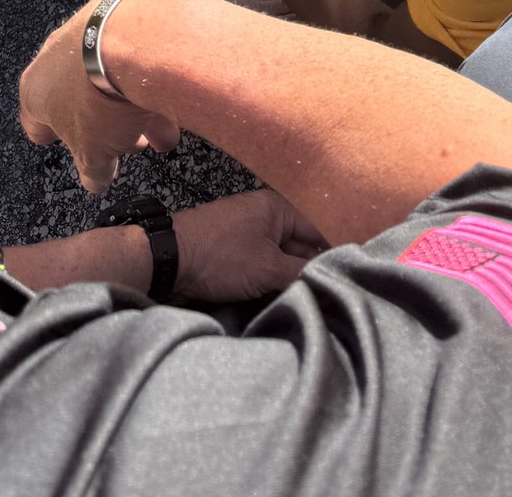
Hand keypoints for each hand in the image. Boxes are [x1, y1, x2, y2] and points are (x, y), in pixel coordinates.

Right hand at [20, 1, 180, 193]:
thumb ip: (93, 171)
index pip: (37, 123)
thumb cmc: (99, 95)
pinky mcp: (115, 15)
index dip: (57, 139)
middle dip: (106, 126)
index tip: (73, 149)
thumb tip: (95, 182)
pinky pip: (129, 55)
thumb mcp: (94, 152)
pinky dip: (146, 78)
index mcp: (35, 92)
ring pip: (107, 79)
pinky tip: (171, 101)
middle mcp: (53, 58)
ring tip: (163, 131)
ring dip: (133, 107)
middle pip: (79, 100)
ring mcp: (83, 33)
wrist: (132, 39)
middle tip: (130, 144)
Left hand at [174, 189, 327, 302]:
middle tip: (325, 300)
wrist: (169, 260)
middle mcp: (262, 215)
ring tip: (305, 303)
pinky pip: (259, 266)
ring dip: (285, 280)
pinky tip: (277, 300)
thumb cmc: (222, 257)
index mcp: (275, 208)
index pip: (315, 233)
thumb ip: (301, 272)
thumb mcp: (268, 267)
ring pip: (277, 260)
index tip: (343, 283)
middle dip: (306, 271)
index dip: (328, 258)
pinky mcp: (230, 252)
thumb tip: (328, 280)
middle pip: (297, 247)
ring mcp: (245, 233)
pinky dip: (267, 281)